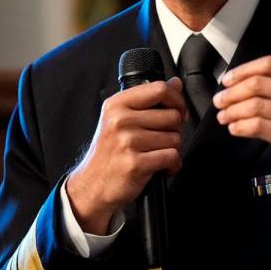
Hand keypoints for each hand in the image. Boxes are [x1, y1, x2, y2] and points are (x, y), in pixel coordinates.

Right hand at [67, 77, 185, 234]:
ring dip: (172, 150)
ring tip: (157, 155)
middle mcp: (120, 120)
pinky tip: (162, 168)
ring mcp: (127, 142)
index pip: (159, 89)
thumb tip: (175, 83)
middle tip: (162, 140)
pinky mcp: (136, 163)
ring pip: (175, 138)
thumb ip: (148, 100)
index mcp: (116, 104)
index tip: (178, 111)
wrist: (91, 186)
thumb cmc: (108, 153)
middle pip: (172, 115)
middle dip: (174, 130)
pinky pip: (172, 157)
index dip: (177, 100)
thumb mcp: (120, 120)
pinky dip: (173, 165)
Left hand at [214, 24, 270, 199]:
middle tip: (218, 100)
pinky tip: (234, 128)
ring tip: (222, 115)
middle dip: (232, 92)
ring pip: (255, 106)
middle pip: (259, 84)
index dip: (243, 70)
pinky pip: (258, 127)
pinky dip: (240, 126)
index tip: (227, 80)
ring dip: (232, 111)